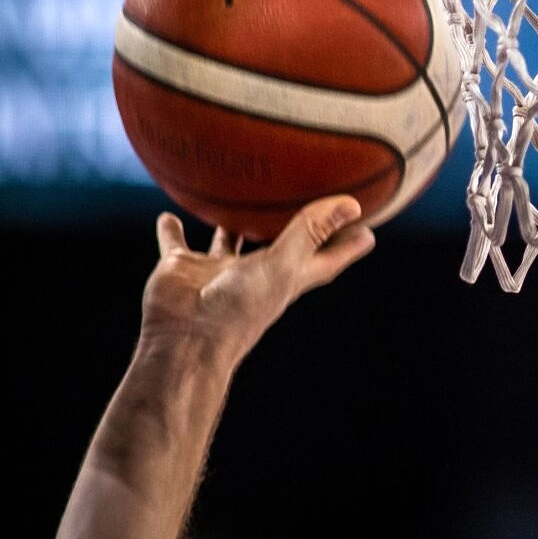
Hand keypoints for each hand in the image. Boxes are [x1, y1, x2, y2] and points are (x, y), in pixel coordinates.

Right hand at [142, 197, 376, 358]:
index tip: (369, 228)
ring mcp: (218, 271)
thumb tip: (353, 205)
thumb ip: (311, 233)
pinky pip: (176, 244)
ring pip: (228, 240)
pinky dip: (171, 230)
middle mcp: (255, 273)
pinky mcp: (182, 269)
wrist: (183, 341)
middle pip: (280, 244)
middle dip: (294, 225)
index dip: (347, 244)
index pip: (326, 257)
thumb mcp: (282, 265)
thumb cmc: (240, 309)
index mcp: (288, 277)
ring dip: (232, 224)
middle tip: (306, 197)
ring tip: (239, 199)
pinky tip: (169, 214)